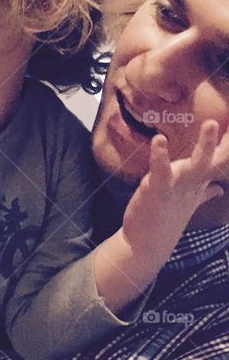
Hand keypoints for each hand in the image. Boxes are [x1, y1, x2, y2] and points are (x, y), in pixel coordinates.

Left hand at [121, 120, 227, 259]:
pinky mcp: (157, 189)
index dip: (227, 146)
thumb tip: (218, 187)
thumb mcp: (188, 202)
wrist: (146, 243)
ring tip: (212, 124)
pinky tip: (159, 139)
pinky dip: (160, 155)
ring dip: (205, 145)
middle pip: (214, 161)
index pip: (218, 162)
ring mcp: (177, 188)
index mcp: (197, 185)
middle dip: (224, 143)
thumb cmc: (164, 219)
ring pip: (197, 165)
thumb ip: (203, 192)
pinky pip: (161, 170)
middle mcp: (192, 185)